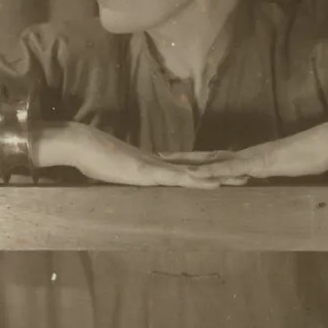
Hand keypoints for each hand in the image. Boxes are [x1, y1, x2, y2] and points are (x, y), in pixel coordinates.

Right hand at [34, 122, 247, 188]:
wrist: (81, 144)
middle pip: (198, 166)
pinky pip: (179, 177)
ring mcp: (156, 167)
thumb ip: (124, 175)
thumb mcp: (113, 172)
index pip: (186, 166)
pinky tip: (213, 183)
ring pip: (194, 172)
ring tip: (241, 177)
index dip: (207, 168)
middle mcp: (160, 163)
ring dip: (218, 175)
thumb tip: (127, 180)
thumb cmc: (91, 157)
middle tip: (247, 173)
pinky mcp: (150, 172)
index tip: (225, 169)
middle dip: (222, 170)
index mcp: (152, 163)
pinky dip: (197, 180)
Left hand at [160, 119, 327, 180]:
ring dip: (189, 163)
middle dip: (181, 157)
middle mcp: (244, 154)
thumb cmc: (310, 157)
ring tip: (166, 164)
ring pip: (212, 161)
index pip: (216, 157)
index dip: (194, 159)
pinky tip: (196, 174)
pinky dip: (213, 172)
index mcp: (249, 157)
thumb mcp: (284, 170)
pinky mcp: (258, 163)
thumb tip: (260, 182)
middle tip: (156, 156)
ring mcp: (249, 157)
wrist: (326, 144)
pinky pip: (231, 168)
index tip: (173, 159)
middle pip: (205, 156)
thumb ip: (269, 175)